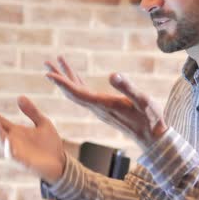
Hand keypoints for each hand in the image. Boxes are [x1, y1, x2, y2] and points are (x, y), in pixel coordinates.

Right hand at [0, 96, 65, 183]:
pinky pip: (13, 156)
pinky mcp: (23, 162)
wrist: (61, 162)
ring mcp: (17, 152)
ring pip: (2, 144)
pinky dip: (9, 149)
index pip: (1, 122)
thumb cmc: (50, 144)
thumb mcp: (43, 123)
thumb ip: (32, 111)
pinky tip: (7, 142)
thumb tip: (19, 97)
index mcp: (16, 132)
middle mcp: (13, 142)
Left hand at [45, 56, 167, 149]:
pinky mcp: (104, 109)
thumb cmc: (150, 118)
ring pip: (77, 93)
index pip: (77, 93)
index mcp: (103, 105)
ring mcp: (99, 109)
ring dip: (66, 78)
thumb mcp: (143, 100)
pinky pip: (85, 95)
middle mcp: (97, 108)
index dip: (62, 83)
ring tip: (57, 63)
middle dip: (59, 77)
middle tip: (47, 62)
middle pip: (72, 92)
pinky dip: (77, 83)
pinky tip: (75, 77)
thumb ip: (128, 87)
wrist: (152, 137)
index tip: (48, 74)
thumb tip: (112, 74)